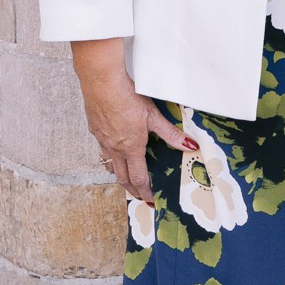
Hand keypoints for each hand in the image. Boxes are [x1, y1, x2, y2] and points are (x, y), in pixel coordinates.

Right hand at [72, 40, 191, 201]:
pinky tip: (112, 148)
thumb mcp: (153, 116)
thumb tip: (189, 146)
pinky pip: (102, 149)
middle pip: (122, 177)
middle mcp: (114, 148)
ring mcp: (102, 140)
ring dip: (118, 174)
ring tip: (125, 177)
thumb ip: (170, 133)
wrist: (102, 84)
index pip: (138, 178)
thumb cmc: (128, 98)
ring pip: (110, 164)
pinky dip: (109, 156)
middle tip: (138, 196)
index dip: (144, 191)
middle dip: (131, 189)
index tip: (149, 200)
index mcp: (131, 148)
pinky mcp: (95, 130)